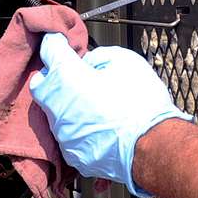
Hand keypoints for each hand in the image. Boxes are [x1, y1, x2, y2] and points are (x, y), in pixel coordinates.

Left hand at [28, 34, 190, 197]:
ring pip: (55, 111)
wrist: (155, 144)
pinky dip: (79, 127)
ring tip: (95, 103)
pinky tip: (100, 125)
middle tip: (74, 74)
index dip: (57, 43)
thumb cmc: (143, 102)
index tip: (63, 43)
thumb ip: (98, 56)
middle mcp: (57, 106)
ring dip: (68, 104)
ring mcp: (63, 133)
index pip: (48, 50)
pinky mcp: (72, 153)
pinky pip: (69, 134)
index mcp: (67, 77)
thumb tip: (89, 64)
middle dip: (53, 75)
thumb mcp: (125, 60)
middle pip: (41, 83)